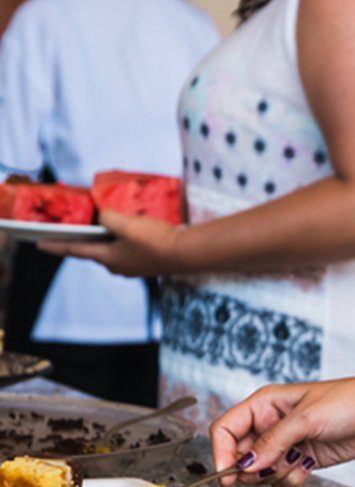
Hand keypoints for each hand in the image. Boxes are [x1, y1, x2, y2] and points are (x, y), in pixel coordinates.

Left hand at [37, 210, 186, 276]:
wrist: (185, 254)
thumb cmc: (155, 240)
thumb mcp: (126, 223)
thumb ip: (107, 218)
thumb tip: (103, 217)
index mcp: (107, 257)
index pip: (74, 250)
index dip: (56, 245)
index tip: (38, 244)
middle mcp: (116, 267)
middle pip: (94, 252)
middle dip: (85, 241)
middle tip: (77, 230)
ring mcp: (132, 269)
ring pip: (111, 253)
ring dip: (106, 242)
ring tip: (105, 230)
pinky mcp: (146, 266)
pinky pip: (126, 253)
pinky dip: (122, 244)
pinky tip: (130, 236)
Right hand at [210, 377, 354, 486]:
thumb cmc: (348, 401)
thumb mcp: (307, 418)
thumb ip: (274, 441)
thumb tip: (248, 464)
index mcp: (264, 404)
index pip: (226, 429)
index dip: (221, 452)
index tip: (227, 473)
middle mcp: (270, 424)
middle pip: (240, 455)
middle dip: (252, 468)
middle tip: (269, 468)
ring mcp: (285, 444)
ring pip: (260, 472)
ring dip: (275, 473)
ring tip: (297, 459)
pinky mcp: (300, 460)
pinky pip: (281, 479)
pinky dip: (291, 479)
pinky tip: (308, 465)